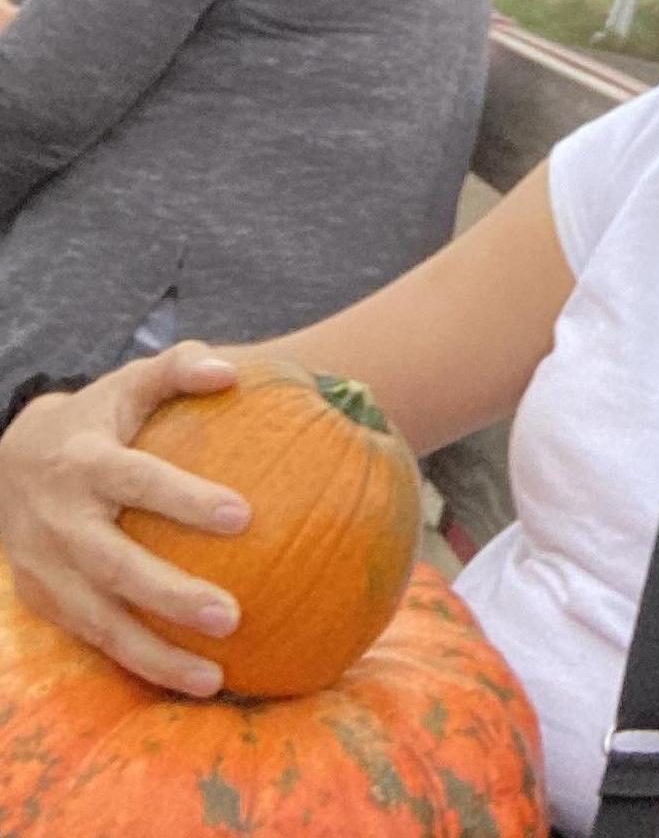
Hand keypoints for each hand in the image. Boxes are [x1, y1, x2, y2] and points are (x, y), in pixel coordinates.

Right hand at [0, 344, 251, 692]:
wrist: (7, 463)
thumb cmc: (96, 419)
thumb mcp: (129, 383)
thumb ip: (179, 367)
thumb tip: (231, 371)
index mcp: (84, 464)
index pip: (138, 482)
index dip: (186, 498)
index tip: (245, 515)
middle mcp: (59, 522)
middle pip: (116, 567)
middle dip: (172, 596)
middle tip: (233, 616)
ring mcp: (45, 569)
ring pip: (99, 621)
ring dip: (155, 655)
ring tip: (215, 677)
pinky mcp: (42, 601)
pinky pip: (92, 639)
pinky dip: (136, 665)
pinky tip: (188, 682)